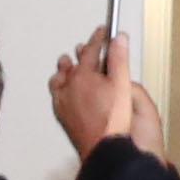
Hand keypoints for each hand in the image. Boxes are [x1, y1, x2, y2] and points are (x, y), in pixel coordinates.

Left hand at [48, 31, 151, 159]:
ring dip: (64, 71)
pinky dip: (61, 89)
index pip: (90, 51)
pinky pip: (57, 96)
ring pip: (59, 81)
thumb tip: (119, 38)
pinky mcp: (62, 117)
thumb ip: (119, 59)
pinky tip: (65, 93)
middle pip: (70, 65)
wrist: (102, 148)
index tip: (103, 31)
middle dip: (78, 55)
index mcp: (83, 75)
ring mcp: (62, 102)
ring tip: (67, 67)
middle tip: (83, 48)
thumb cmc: (114, 118)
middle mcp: (68, 87)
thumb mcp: (122, 85)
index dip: (98, 39)